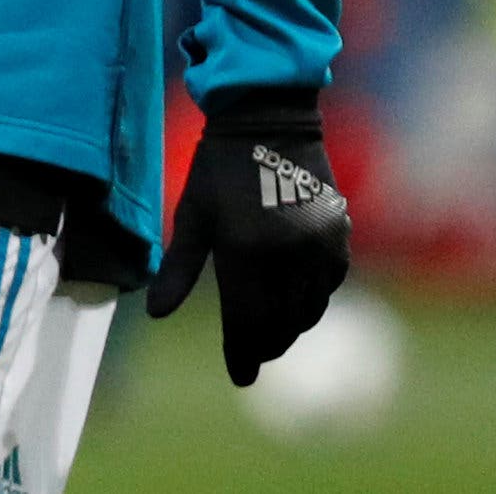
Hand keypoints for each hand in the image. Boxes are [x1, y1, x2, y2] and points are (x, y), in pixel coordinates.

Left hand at [146, 88, 351, 384]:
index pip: (247, 322)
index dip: (243, 353)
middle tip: (253, 358)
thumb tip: (156, 313)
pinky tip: (296, 302)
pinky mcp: (338, 236)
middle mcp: (286, 255)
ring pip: (309, 309)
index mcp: (244, 251)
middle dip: (266, 345)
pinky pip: (328, 285)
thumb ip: (178, 268)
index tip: (240, 377)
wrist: (269, 120)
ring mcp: (317, 246)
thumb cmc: (219, 167)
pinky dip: (312, 300)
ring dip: (290, 327)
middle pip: (280, 323)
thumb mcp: (192, 214)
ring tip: (272, 336)